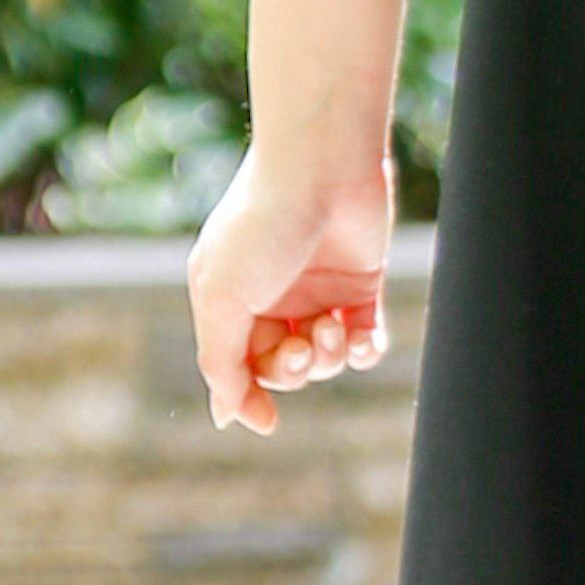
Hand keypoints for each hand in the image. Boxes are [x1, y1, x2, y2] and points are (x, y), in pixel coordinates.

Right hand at [190, 148, 392, 434]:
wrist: (321, 165)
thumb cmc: (262, 225)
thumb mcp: (221, 298)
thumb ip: (220, 361)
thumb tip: (227, 418)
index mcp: (228, 298)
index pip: (237, 366)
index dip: (250, 395)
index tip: (266, 418)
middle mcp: (271, 297)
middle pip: (283, 366)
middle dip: (293, 371)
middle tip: (302, 349)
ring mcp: (317, 290)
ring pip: (326, 358)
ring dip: (330, 357)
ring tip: (333, 331)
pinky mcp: (360, 283)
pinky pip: (364, 338)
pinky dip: (364, 350)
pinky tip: (361, 340)